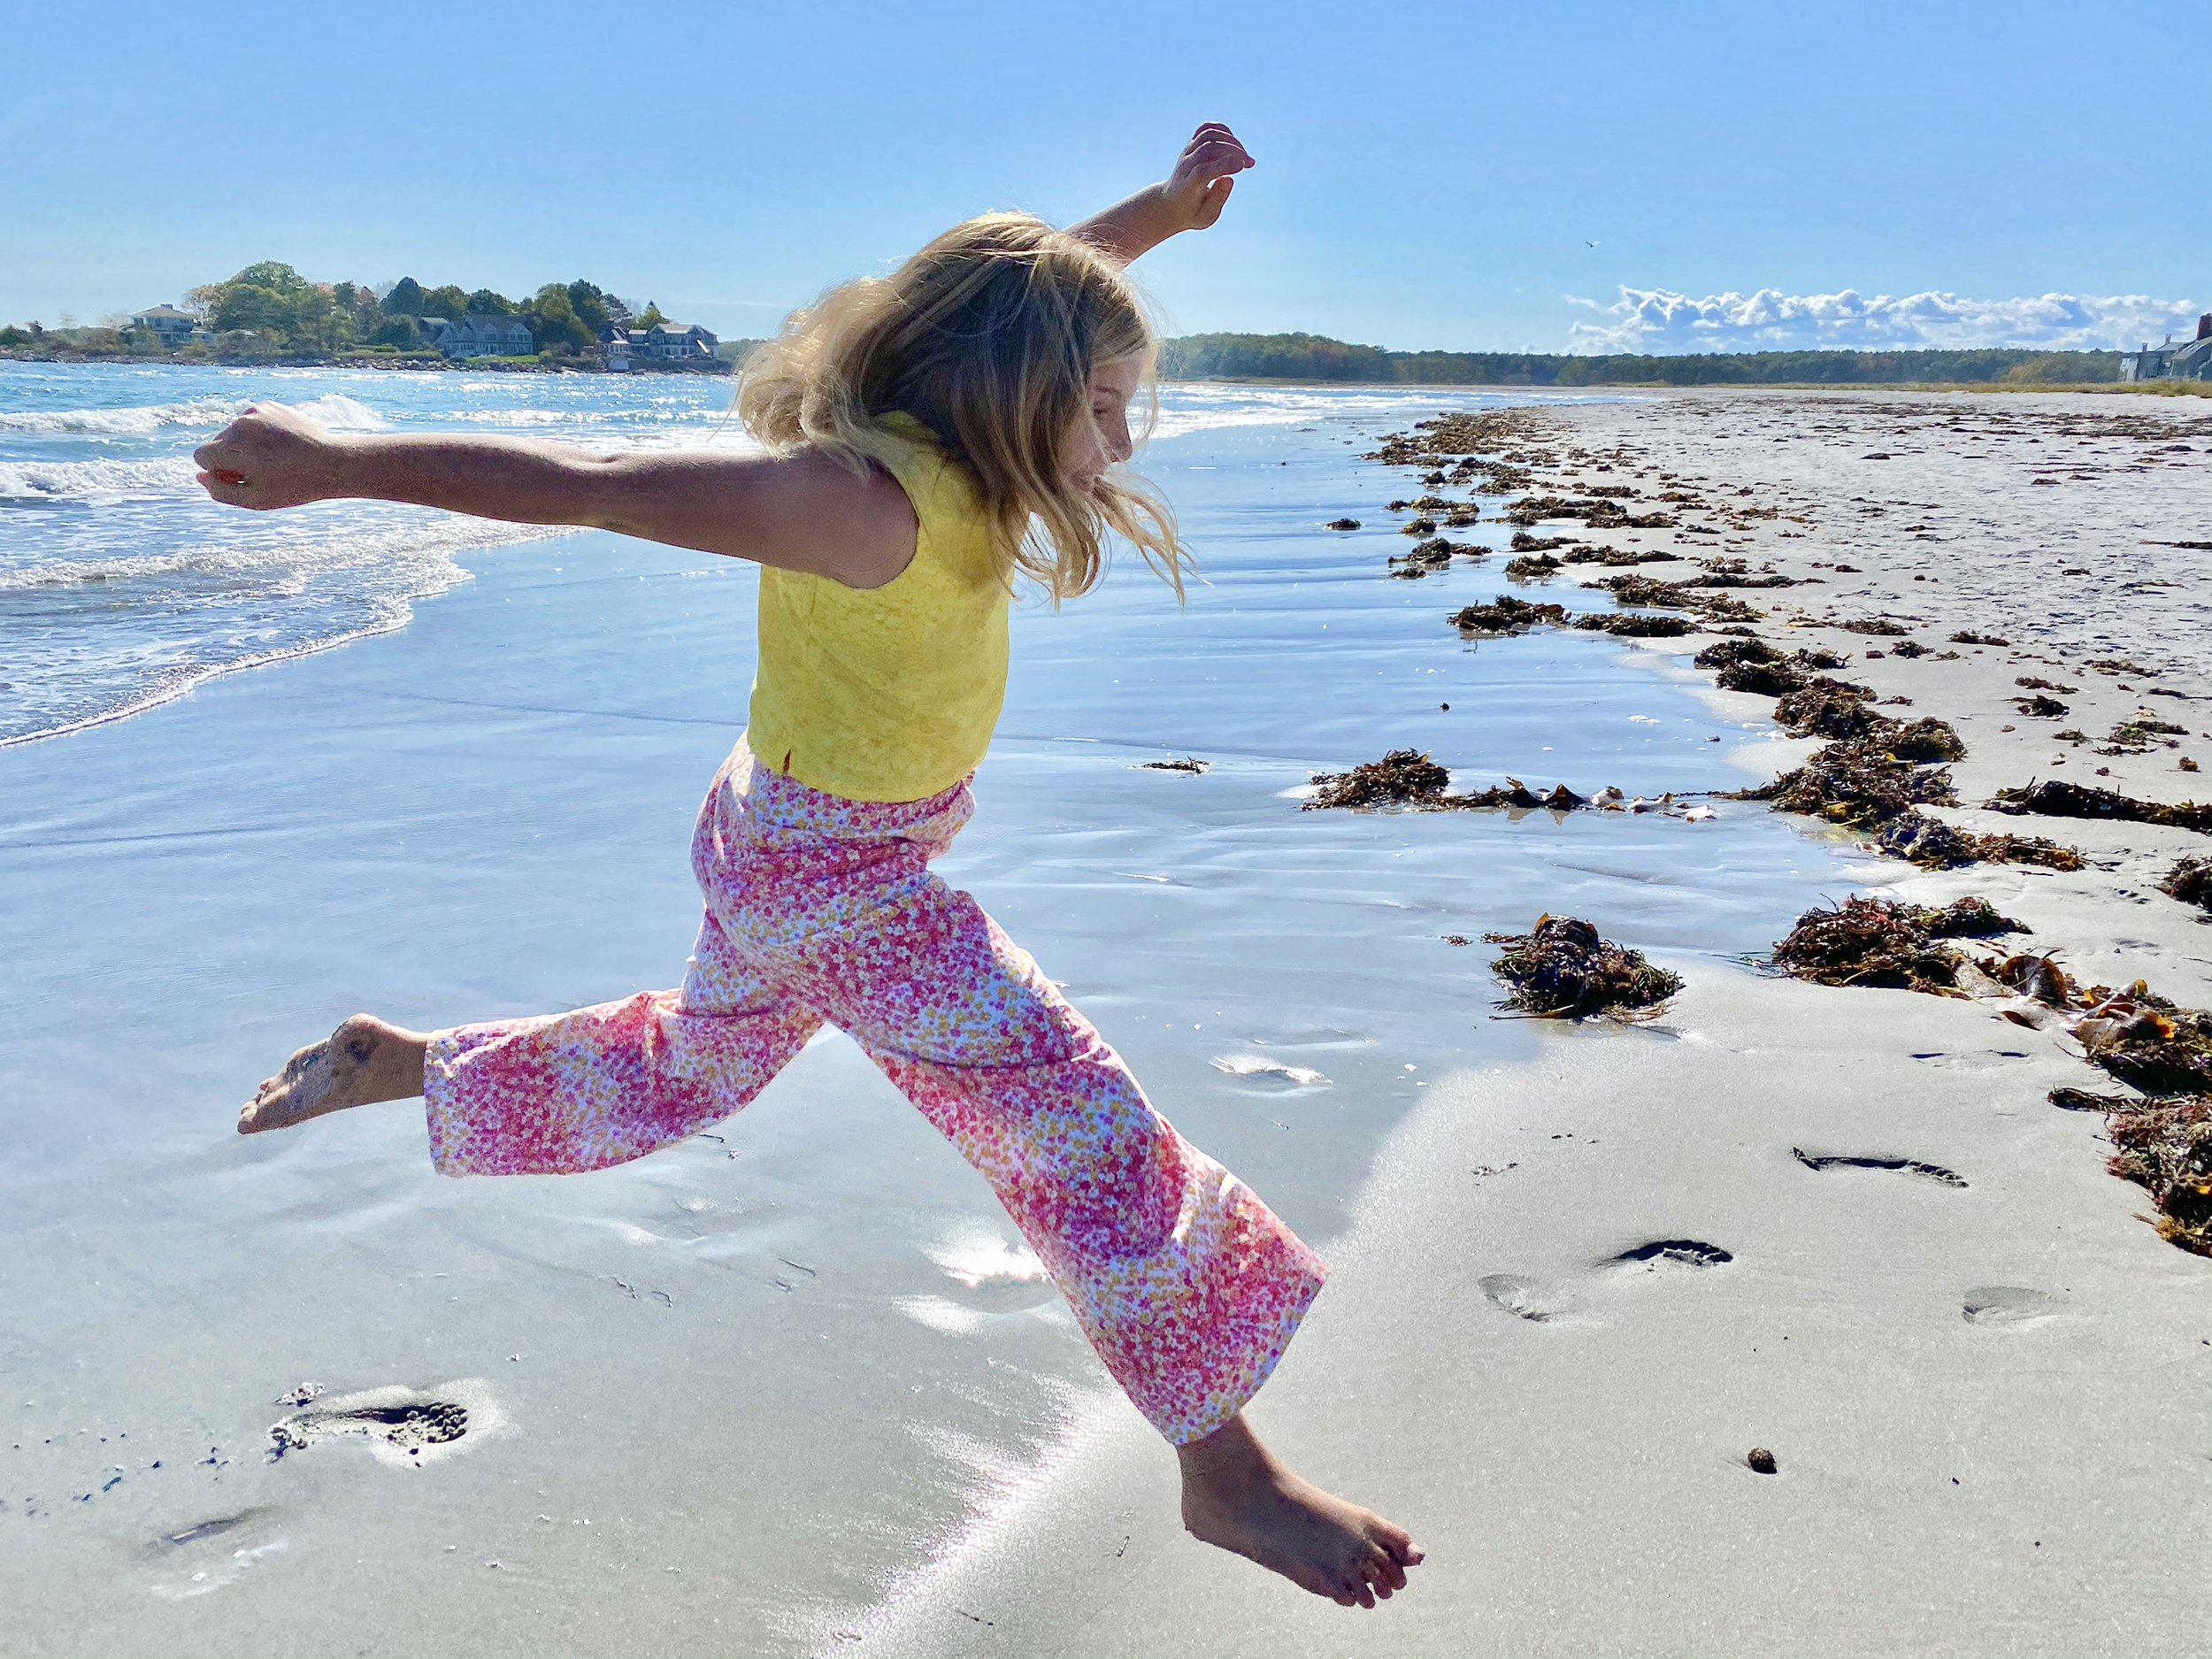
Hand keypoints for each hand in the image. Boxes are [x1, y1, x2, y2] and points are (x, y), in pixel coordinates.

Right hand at [193, 401, 347, 509]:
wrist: (333, 462)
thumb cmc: (294, 486)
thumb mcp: (256, 500)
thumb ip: (221, 491)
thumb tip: (200, 475)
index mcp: (234, 449)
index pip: (201, 455)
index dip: (216, 469)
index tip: (237, 477)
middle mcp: (240, 426)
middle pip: (217, 442)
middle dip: (230, 456)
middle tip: (262, 470)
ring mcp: (255, 412)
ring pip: (234, 431)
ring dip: (246, 444)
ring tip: (274, 457)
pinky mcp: (268, 406)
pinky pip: (251, 421)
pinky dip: (259, 432)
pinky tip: (280, 444)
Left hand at [1161, 122, 1254, 232]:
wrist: (1171, 204)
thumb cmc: (1192, 212)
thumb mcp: (1205, 217)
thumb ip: (1217, 200)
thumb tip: (1229, 179)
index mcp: (1187, 187)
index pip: (1203, 170)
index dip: (1224, 165)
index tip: (1243, 165)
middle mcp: (1185, 166)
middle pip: (1207, 149)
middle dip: (1232, 152)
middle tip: (1250, 162)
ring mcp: (1186, 153)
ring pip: (1207, 135)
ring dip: (1230, 140)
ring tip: (1244, 155)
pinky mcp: (1190, 145)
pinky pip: (1205, 129)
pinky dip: (1222, 130)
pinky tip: (1234, 143)